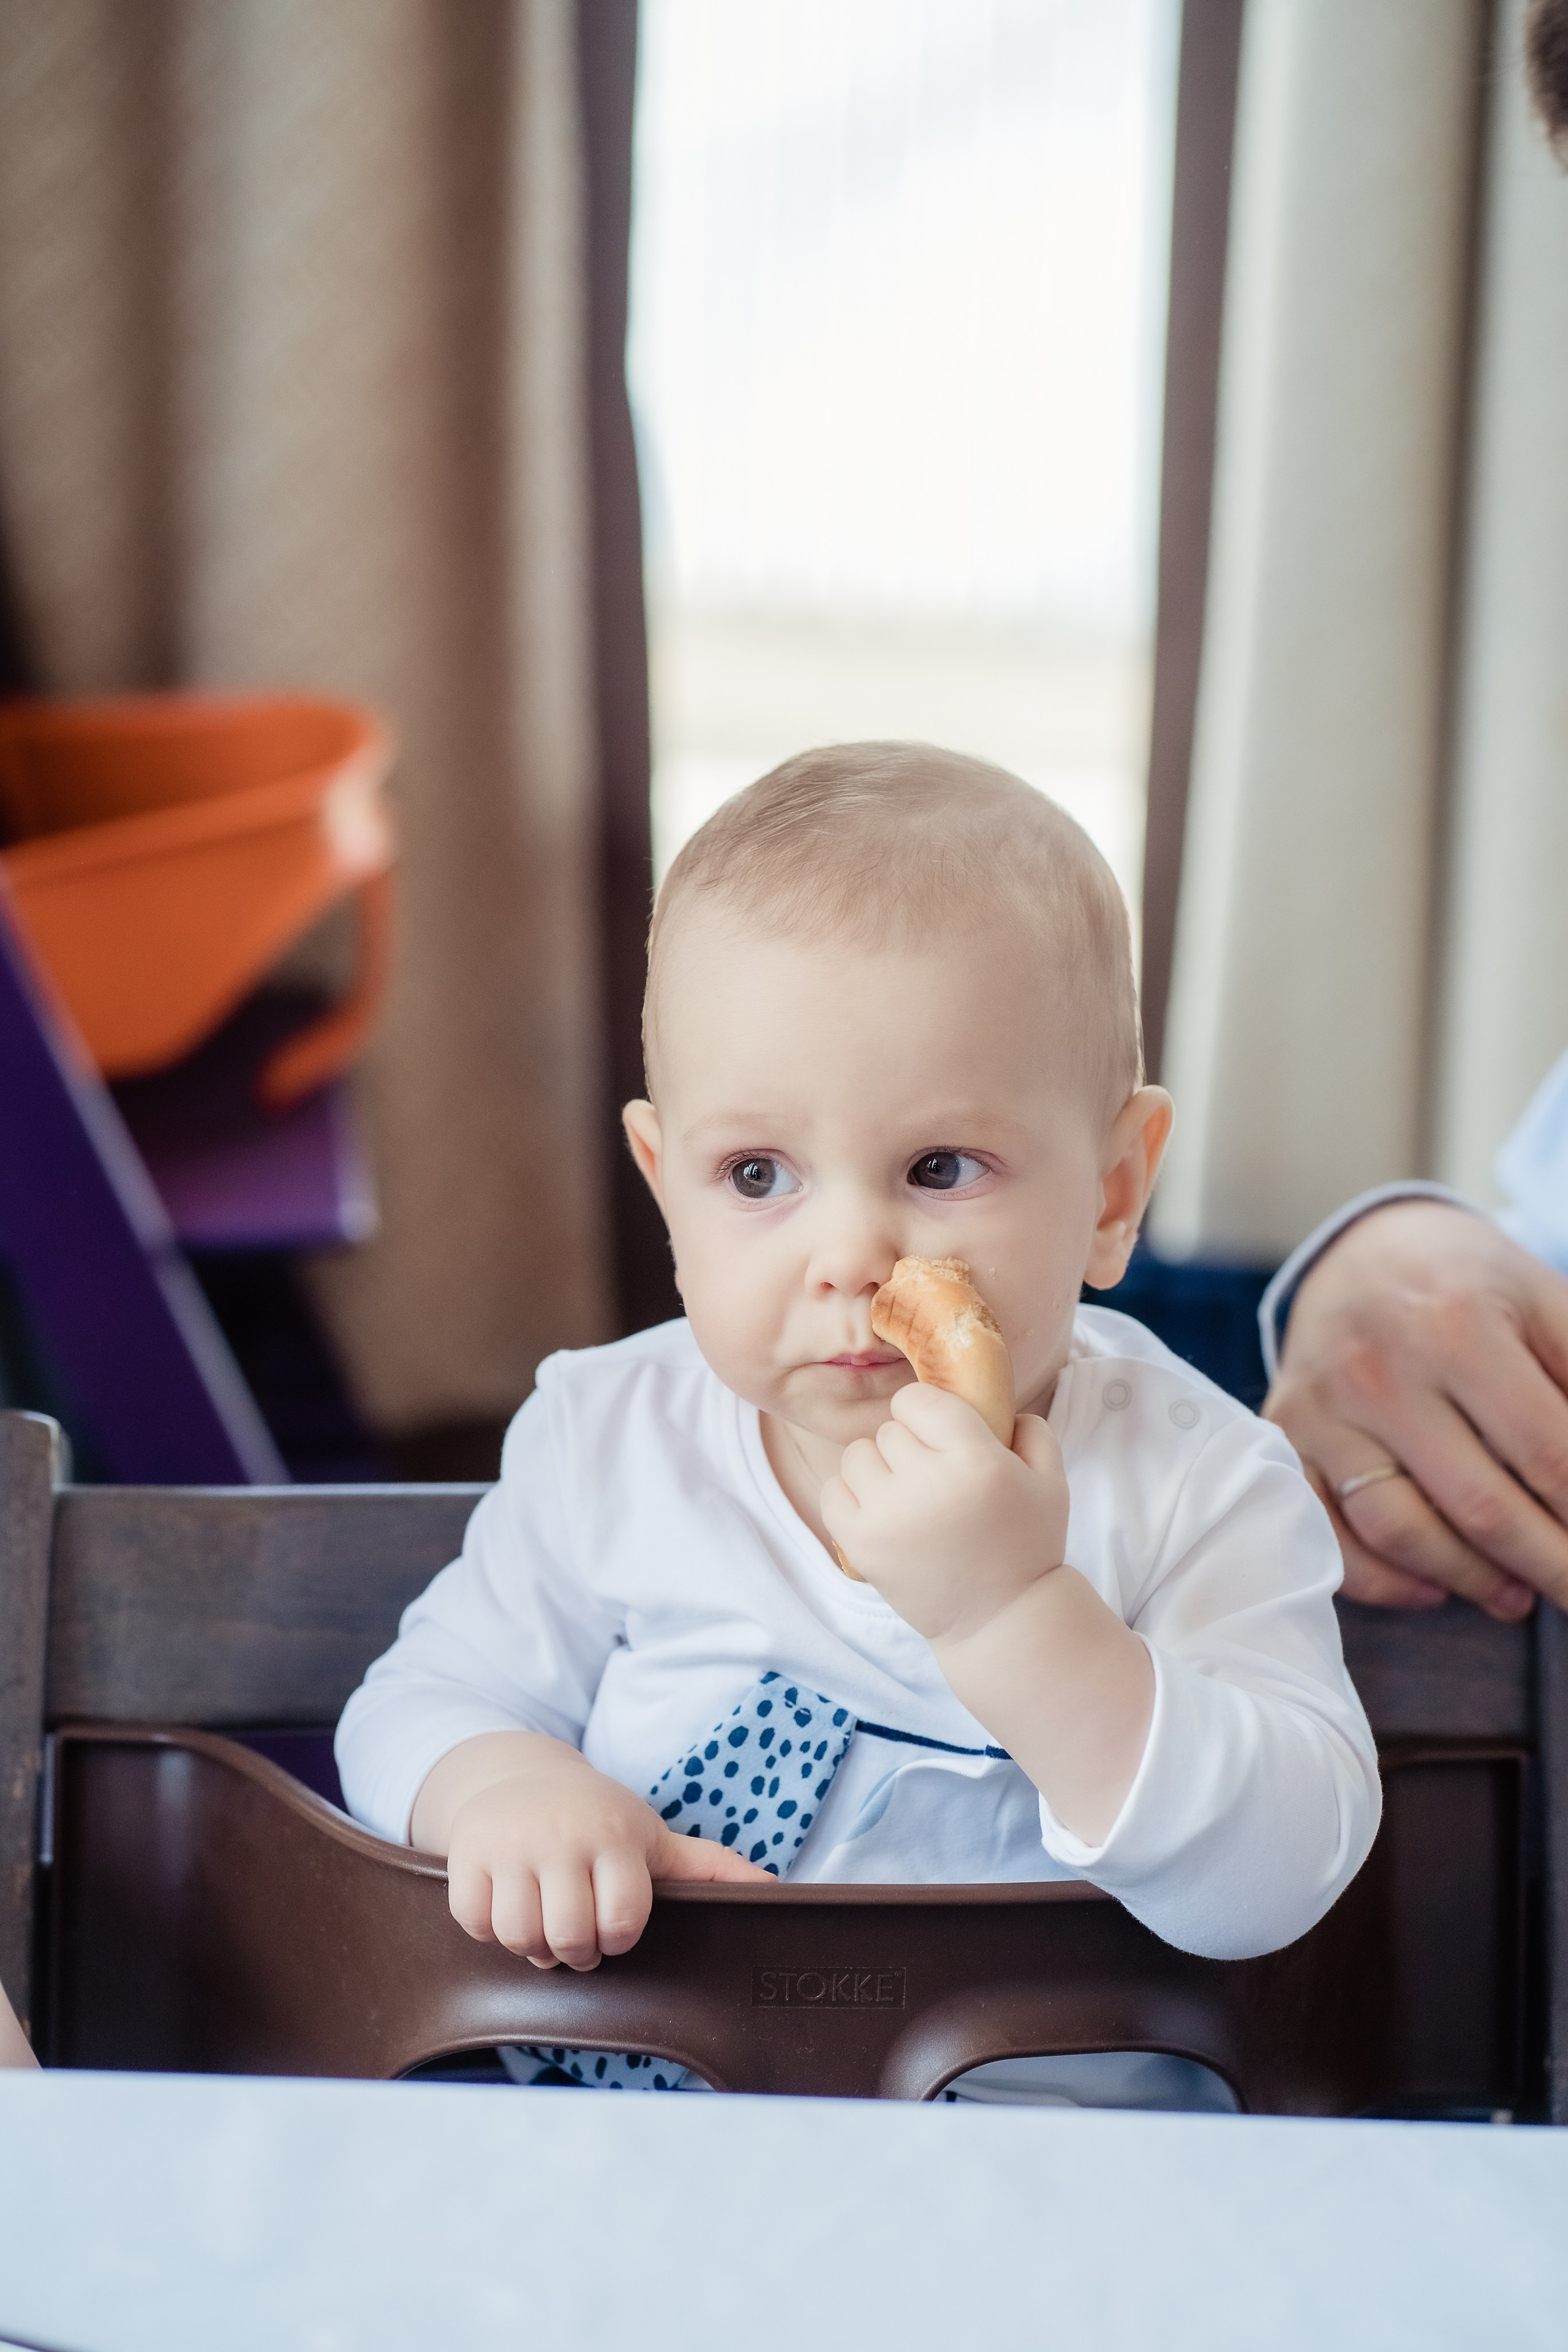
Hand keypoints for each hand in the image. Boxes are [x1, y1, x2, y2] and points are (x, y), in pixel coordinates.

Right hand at [414, 1731, 770, 1968]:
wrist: (519, 1776)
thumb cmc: (599, 1820)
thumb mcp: (654, 1838)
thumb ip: (712, 1868)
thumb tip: (777, 1891)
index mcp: (614, 1836)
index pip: (622, 1920)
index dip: (618, 1938)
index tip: (616, 1927)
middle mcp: (561, 1836)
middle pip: (569, 1937)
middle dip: (576, 1950)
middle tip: (577, 1933)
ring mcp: (509, 1844)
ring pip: (519, 1935)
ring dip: (532, 1946)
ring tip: (544, 1924)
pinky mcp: (465, 1854)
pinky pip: (474, 1922)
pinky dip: (488, 1928)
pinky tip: (507, 1906)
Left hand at [821, 1383, 1068, 1645]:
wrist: (1000, 1621)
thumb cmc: (1028, 1547)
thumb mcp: (1052, 1483)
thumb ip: (1033, 1431)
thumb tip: (1001, 1402)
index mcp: (976, 1460)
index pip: (918, 1400)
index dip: (926, 1413)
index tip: (938, 1436)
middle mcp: (928, 1483)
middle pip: (889, 1430)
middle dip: (909, 1447)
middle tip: (932, 1478)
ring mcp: (888, 1515)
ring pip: (857, 1455)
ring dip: (878, 1469)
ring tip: (905, 1496)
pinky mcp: (861, 1544)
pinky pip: (832, 1491)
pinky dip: (851, 1497)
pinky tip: (880, 1512)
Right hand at [1265, 1201, 1567, 1617]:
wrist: (1359, 1252)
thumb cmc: (1468, 1284)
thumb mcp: (1542, 1302)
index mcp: (1454, 1324)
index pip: (1545, 1452)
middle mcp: (1376, 1369)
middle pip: (1478, 1506)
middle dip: (1548, 1565)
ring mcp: (1321, 1408)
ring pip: (1398, 1530)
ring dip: (1469, 1579)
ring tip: (1515, 1594)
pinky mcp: (1285, 1437)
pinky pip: (1326, 1534)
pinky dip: (1381, 1579)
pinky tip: (1432, 1588)